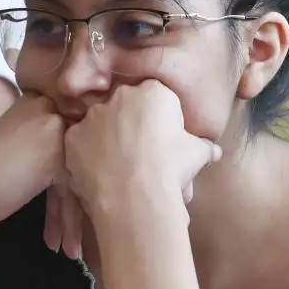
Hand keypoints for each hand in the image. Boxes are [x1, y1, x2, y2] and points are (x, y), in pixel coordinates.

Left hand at [63, 82, 221, 220]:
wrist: (136, 196)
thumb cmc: (171, 169)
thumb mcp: (196, 155)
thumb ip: (203, 147)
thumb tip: (215, 151)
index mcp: (153, 92)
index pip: (155, 96)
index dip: (159, 117)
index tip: (162, 137)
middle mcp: (120, 96)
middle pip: (125, 105)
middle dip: (131, 123)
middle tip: (140, 152)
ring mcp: (93, 115)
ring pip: (100, 123)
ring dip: (107, 139)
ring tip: (118, 166)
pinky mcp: (73, 136)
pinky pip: (80, 142)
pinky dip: (87, 155)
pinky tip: (100, 173)